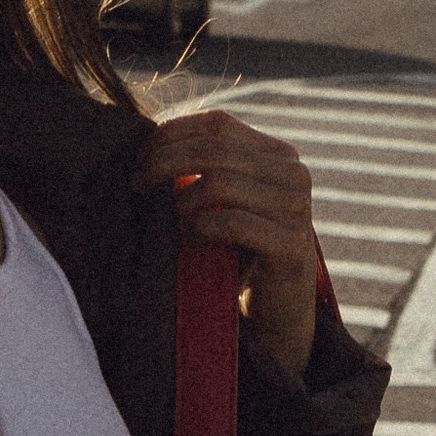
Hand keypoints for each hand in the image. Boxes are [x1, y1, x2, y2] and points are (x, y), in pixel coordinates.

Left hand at [138, 107, 317, 378]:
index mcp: (277, 153)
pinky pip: (232, 222)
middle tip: (137, 185)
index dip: (173, 132)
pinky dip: (200, 228)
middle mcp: (294, 173)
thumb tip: (147, 139)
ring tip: (168, 223)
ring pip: (219, 183)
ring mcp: (298, 209)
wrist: (274, 312)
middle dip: (164, 163)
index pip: (218, 123)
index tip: (140, 155)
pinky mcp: (292, 247)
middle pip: (214, 149)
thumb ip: (202, 167)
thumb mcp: (223, 200)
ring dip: (181, 203)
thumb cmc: (237, 251)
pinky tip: (190, 239)